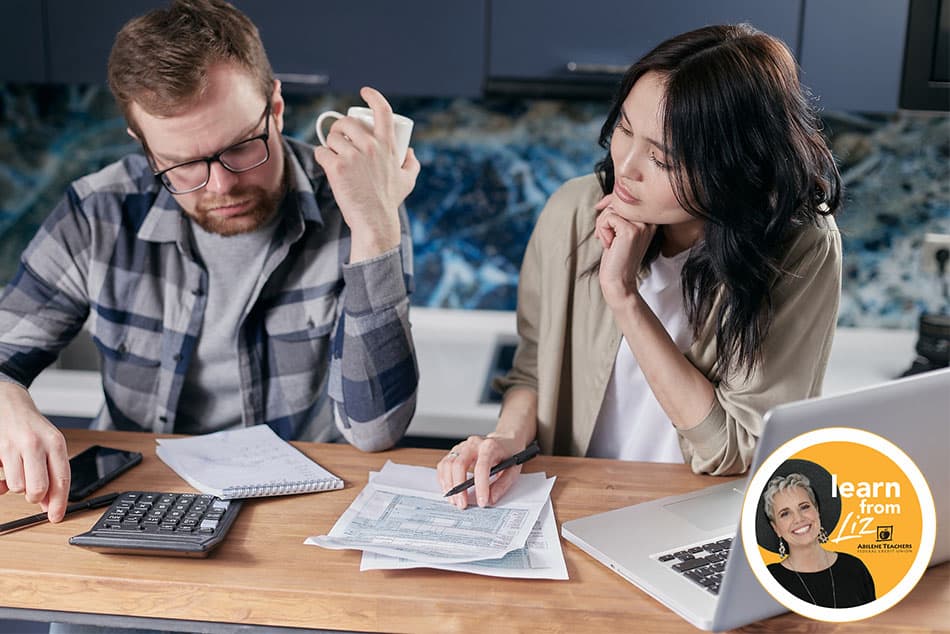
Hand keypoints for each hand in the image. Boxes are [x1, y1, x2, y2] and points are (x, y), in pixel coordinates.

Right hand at [0, 382, 69, 521]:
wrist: (9, 403)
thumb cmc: (32, 428)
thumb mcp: (50, 446)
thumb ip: (53, 473)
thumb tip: (51, 504)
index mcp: (55, 443)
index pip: (62, 479)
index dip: (60, 503)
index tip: (57, 517)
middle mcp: (35, 444)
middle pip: (37, 490)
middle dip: (36, 497)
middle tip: (34, 490)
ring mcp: (12, 446)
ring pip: (17, 487)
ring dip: (17, 484)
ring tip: (19, 469)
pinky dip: (0, 481)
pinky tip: (4, 470)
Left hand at [313, 86, 420, 262]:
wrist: (374, 220)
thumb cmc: (389, 201)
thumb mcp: (407, 180)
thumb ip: (411, 164)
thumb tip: (409, 152)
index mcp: (387, 145)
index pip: (382, 111)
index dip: (373, 96)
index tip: (365, 92)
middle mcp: (370, 146)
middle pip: (347, 123)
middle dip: (340, 128)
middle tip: (339, 139)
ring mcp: (352, 156)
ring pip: (332, 137)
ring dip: (330, 145)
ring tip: (335, 156)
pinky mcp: (336, 167)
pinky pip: (321, 152)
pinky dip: (322, 157)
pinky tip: (327, 165)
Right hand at [436, 434, 525, 509]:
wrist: (504, 440)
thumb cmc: (508, 455)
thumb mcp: (513, 470)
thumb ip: (502, 485)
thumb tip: (490, 499)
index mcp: (490, 446)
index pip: (482, 466)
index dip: (481, 486)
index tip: (481, 502)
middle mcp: (473, 444)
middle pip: (459, 464)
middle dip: (459, 488)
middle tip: (462, 504)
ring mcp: (462, 447)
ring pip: (448, 464)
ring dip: (448, 485)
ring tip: (454, 500)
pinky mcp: (455, 452)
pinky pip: (444, 465)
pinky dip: (444, 479)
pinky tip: (449, 490)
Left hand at [594, 194, 655, 308]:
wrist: (619, 281)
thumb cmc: (616, 257)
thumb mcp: (618, 232)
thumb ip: (617, 214)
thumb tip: (603, 200)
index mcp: (650, 220)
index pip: (628, 197)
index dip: (610, 201)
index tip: (599, 208)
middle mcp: (650, 221)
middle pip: (619, 201)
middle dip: (604, 216)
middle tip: (604, 235)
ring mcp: (642, 225)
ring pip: (612, 209)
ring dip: (602, 224)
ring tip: (607, 241)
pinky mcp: (631, 230)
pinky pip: (608, 218)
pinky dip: (602, 230)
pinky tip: (608, 244)